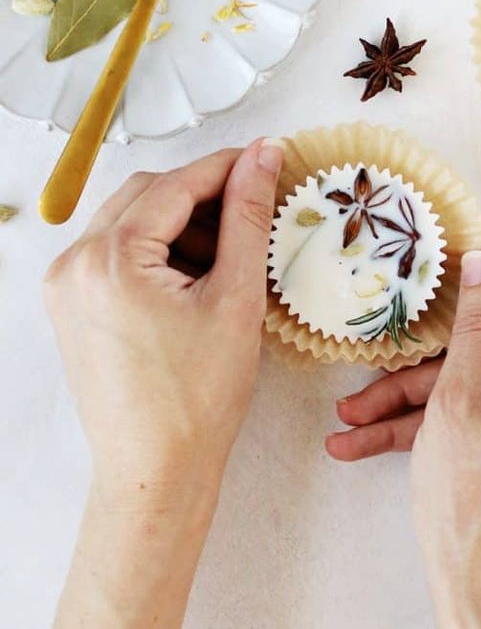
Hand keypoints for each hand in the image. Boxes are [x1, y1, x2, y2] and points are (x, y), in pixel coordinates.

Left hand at [45, 140, 282, 628]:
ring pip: (129, 219)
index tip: (267, 158)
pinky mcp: (70, 306)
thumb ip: (247, 216)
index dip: (227, 167)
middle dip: (202, 194)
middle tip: (252, 205)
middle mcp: (74, 264)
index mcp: (110, 260)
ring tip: (227, 253)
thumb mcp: (236, 297)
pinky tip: (196, 275)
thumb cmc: (197, 398)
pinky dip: (155, 249)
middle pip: (146, 194)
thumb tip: (262, 156)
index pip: (176, 185)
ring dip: (179, 222)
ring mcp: (65, 286)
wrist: (156, 472)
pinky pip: (114, 251)